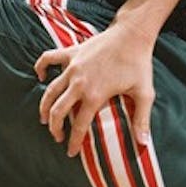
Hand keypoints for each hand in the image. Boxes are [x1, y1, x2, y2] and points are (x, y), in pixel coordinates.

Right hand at [34, 20, 155, 157]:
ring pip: (49, 91)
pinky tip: (42, 77)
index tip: (71, 152)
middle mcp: (79, 82)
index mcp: (94, 95)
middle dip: (55, 129)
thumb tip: (143, 144)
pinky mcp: (71, 52)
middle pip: (57, 112)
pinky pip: (48, 58)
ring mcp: (73, 66)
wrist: (133, 33)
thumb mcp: (144, 93)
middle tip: (58, 137)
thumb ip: (142, 119)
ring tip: (45, 119)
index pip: (79, 126)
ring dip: (44, 107)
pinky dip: (41, 68)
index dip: (73, 142)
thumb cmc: (139, 63)